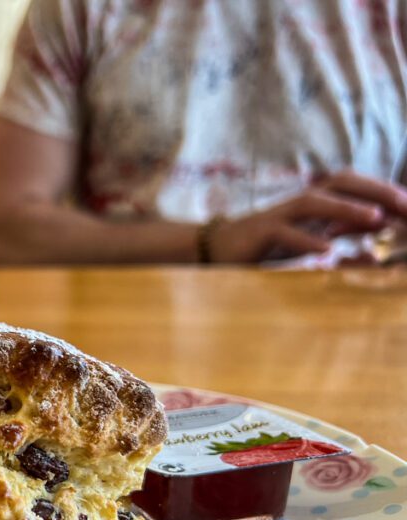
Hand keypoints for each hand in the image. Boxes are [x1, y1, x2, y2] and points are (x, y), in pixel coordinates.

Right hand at [207, 171, 406, 262]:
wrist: (218, 248)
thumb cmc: (268, 245)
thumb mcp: (311, 237)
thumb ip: (343, 230)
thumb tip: (381, 226)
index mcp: (315, 202)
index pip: (355, 186)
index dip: (385, 190)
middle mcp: (300, 202)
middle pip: (341, 183)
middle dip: (375, 190)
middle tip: (405, 205)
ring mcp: (279, 215)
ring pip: (315, 202)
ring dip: (347, 208)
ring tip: (376, 217)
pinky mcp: (260, 233)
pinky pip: (285, 233)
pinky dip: (307, 240)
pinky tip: (327, 250)